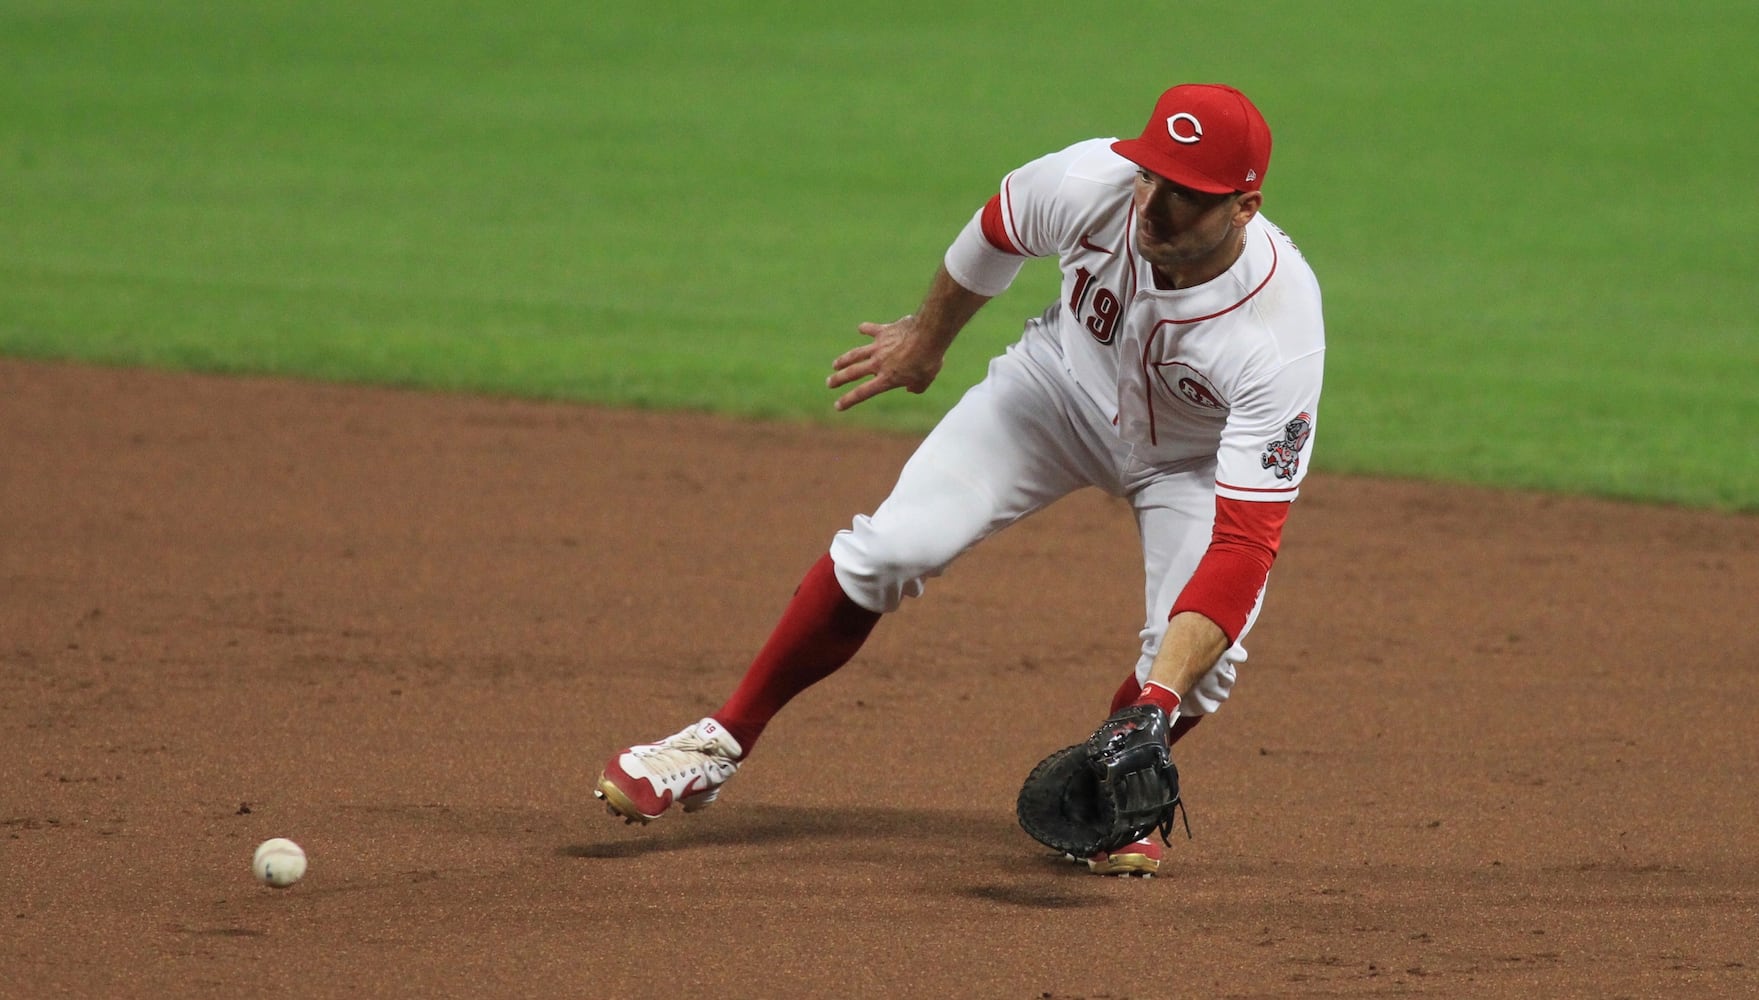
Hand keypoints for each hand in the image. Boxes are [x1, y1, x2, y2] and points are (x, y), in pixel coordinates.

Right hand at [826, 314, 946, 411]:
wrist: (929, 334)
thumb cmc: (929, 359)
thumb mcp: (926, 379)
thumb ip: (917, 387)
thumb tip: (910, 388)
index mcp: (887, 379)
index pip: (863, 393)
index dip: (848, 400)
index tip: (837, 405)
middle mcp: (878, 363)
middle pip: (853, 373)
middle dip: (839, 379)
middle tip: (829, 383)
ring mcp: (878, 346)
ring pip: (855, 354)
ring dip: (844, 359)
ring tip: (835, 364)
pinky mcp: (883, 331)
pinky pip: (871, 330)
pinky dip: (865, 329)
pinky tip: (861, 328)